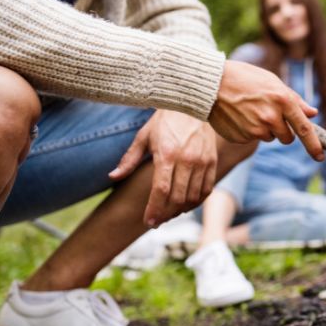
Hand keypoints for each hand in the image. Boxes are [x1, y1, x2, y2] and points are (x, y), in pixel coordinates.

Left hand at [109, 110, 217, 226]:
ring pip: (193, 197)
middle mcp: (187, 160)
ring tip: (170, 213)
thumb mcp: (143, 137)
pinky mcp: (212, 161)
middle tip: (157, 221)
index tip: (149, 221)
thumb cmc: (164, 120)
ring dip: (181, 210)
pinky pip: (206, 189)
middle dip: (166, 214)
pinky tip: (187, 204)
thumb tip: (113, 177)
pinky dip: (197, 201)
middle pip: (178, 198)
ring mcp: (202, 161)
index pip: (161, 190)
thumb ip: (129, 159)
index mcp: (167, 154)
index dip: (154, 209)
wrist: (193, 104)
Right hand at [209, 60, 323, 160]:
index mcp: (282, 100)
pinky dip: (249, 131)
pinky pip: (253, 139)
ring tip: (250, 111)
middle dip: (282, 130)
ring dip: (265, 129)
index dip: (314, 145)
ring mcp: (255, 129)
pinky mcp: (242, 137)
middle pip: (287, 138)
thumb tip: (313, 113)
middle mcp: (270, 117)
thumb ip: (295, 99)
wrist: (210, 83)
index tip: (320, 156)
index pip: (304, 129)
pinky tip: (239, 116)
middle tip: (268, 113)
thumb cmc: (244, 78)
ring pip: (269, 138)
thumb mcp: (273, 81)